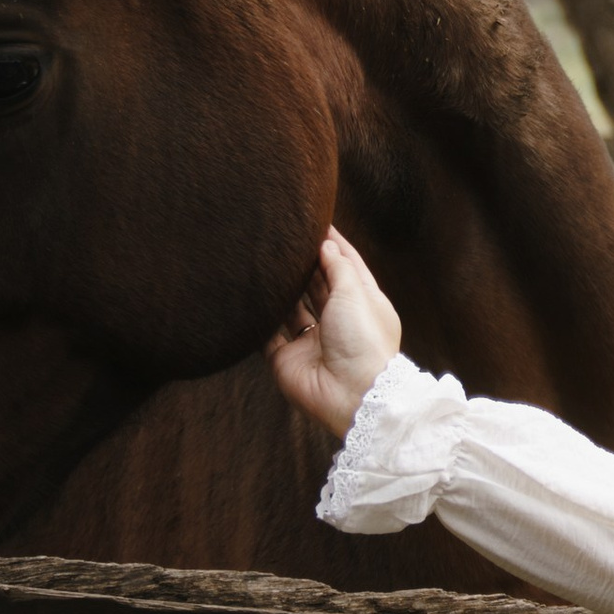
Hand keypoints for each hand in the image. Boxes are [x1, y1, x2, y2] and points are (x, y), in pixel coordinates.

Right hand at [269, 226, 403, 440]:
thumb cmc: (363, 340)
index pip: (347, 266)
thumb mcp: (355, 293)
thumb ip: (338, 266)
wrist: (351, 393)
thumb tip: (327, 246)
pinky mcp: (288, 359)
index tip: (317, 221)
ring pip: (292, 308)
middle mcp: (338, 321)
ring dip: (282, 288)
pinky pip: (268, 334)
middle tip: (285, 238)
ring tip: (266, 261)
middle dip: (305, 263)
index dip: (334, 244)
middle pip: (318, 285)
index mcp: (363, 304)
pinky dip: (261, 318)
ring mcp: (312, 342)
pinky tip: (249, 296)